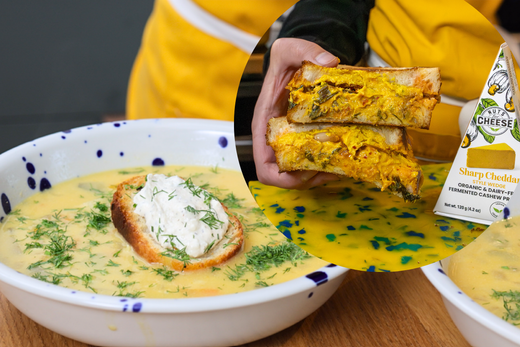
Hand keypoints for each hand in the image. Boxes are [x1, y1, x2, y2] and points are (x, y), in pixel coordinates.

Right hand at [251, 38, 340, 188]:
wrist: (295, 61)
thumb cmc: (286, 60)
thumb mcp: (291, 49)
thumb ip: (307, 50)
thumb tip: (329, 62)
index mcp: (265, 124)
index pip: (264, 164)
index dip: (283, 176)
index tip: (306, 169)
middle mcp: (275, 138)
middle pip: (283, 177)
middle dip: (306, 180)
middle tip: (331, 170)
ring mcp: (290, 141)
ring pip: (299, 174)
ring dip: (320, 176)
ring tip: (342, 166)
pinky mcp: (304, 139)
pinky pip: (311, 162)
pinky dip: (326, 166)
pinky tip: (343, 158)